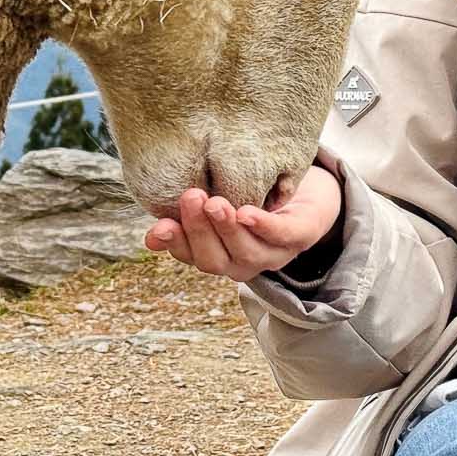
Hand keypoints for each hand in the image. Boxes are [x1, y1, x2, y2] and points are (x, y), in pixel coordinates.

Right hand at [142, 163, 341, 281]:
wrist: (305, 194)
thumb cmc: (251, 196)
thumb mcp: (216, 202)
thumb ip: (188, 215)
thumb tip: (150, 238)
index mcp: (217, 254)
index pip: (189, 255)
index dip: (174, 243)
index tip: (159, 227)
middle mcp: (242, 262)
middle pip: (214, 259)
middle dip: (200, 231)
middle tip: (190, 197)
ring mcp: (272, 254)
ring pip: (247, 253)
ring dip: (228, 229)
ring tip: (215, 202)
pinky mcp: (300, 237)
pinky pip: (281, 236)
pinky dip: (263, 226)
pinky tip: (246, 212)